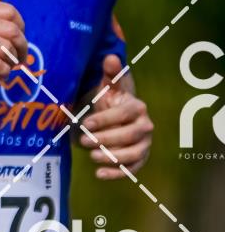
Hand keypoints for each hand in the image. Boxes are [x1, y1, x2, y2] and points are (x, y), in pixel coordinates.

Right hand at [0, 0, 27, 80]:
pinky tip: (1, 76)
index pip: (9, 11)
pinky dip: (3, 73)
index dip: (21, 25)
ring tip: (10, 67)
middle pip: (12, 30)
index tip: (19, 37)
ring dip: (12, 61)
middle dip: (22, 46)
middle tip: (20, 56)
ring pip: (6, 49)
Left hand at [80, 55, 152, 179]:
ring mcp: (144, 144)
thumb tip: (110, 58)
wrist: (116, 118)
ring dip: (112, 157)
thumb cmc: (110, 101)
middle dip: (106, 138)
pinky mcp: (139, 159)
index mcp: (138, 107)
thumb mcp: (108, 87)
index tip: (86, 123)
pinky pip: (132, 169)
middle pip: (129, 135)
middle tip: (84, 141)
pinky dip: (116, 173)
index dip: (105, 119)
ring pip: (133, 154)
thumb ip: (110, 74)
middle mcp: (146, 126)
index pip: (124, 114)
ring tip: (92, 156)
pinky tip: (99, 174)